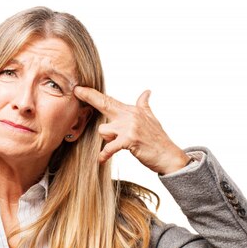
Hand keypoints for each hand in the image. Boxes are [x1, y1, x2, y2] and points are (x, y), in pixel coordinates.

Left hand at [73, 86, 189, 174]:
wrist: (169, 155)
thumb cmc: (158, 140)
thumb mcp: (151, 119)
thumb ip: (144, 105)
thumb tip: (147, 92)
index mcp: (132, 111)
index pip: (109, 100)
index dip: (94, 94)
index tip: (80, 88)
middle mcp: (130, 116)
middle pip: (105, 104)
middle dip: (90, 97)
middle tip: (77, 91)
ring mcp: (130, 127)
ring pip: (103, 130)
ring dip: (107, 139)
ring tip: (118, 144)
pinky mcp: (130, 140)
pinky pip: (109, 147)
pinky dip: (104, 154)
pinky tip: (101, 159)